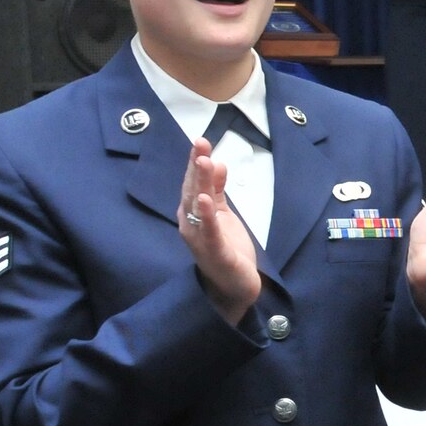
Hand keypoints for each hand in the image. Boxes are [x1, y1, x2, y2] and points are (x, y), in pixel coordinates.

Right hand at [177, 140, 259, 322]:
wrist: (234, 285)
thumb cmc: (225, 247)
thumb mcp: (222, 213)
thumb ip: (217, 189)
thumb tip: (215, 162)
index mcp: (192, 213)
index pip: (193, 183)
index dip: (196, 161)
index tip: (201, 141)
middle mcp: (190, 224)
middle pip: (192, 190)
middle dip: (196, 167)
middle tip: (200, 144)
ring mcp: (200, 239)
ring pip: (197, 208)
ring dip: (199, 184)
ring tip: (203, 162)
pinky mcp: (214, 252)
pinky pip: (209, 231)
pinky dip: (206, 215)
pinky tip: (204, 199)